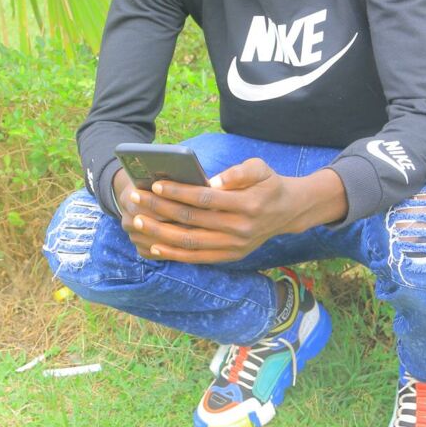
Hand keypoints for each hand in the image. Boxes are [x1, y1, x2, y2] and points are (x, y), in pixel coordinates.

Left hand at [114, 159, 347, 263]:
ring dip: (160, 234)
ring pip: (190, 243)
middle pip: (192, 221)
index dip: (179, 192)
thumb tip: (212, 181)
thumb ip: (239, 172)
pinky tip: (155, 246)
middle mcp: (240, 229)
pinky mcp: (230, 256)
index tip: (155, 184)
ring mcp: (234, 246)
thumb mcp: (261, 168)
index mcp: (247, 205)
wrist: (289, 211)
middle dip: (160, 209)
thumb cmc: (268, 184)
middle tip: (136, 198)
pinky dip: (174, 254)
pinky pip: (197, 258)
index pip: (205, 199)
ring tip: (138, 221)